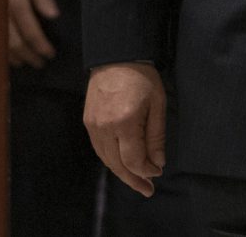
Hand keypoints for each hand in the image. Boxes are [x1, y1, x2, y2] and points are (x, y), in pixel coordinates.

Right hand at [7, 0, 58, 68]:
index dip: (41, 46)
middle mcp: (1, 12)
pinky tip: (6, 52)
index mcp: (16, 1)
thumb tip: (53, 16)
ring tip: (25, 62)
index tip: (50, 55)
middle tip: (40, 64)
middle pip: (16, 42)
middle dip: (29, 55)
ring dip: (15, 56)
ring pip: (1, 43)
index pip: (31, 32)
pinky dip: (0, 48)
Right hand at [84, 62, 165, 196]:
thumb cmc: (142, 77)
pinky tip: (121, 164)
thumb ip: (156, 137)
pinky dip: (110, 160)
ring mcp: (93, 125)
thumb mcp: (157, 104)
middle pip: (117, 164)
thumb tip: (157, 164)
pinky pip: (99, 149)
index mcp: (125, 122)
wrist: (115, 55)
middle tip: (147, 190)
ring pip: (106, 159)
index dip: (146, 171)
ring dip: (121, 173)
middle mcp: (105, 127)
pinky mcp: (88, 121)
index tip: (157, 173)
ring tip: (136, 181)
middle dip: (133, 180)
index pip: (133, 160)